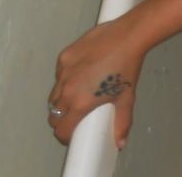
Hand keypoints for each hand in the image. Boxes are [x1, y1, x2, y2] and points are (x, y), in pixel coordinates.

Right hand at [48, 15, 145, 148]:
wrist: (127, 37)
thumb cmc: (128, 67)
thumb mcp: (126, 98)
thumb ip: (122, 123)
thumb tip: (120, 143)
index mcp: (80, 102)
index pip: (61, 129)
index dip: (65, 136)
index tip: (71, 134)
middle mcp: (67, 89)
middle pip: (53, 114)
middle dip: (61, 119)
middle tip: (75, 116)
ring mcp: (63, 72)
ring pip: (54, 94)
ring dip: (62, 99)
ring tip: (79, 94)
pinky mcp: (64, 57)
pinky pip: (59, 74)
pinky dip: (66, 78)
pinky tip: (82, 73)